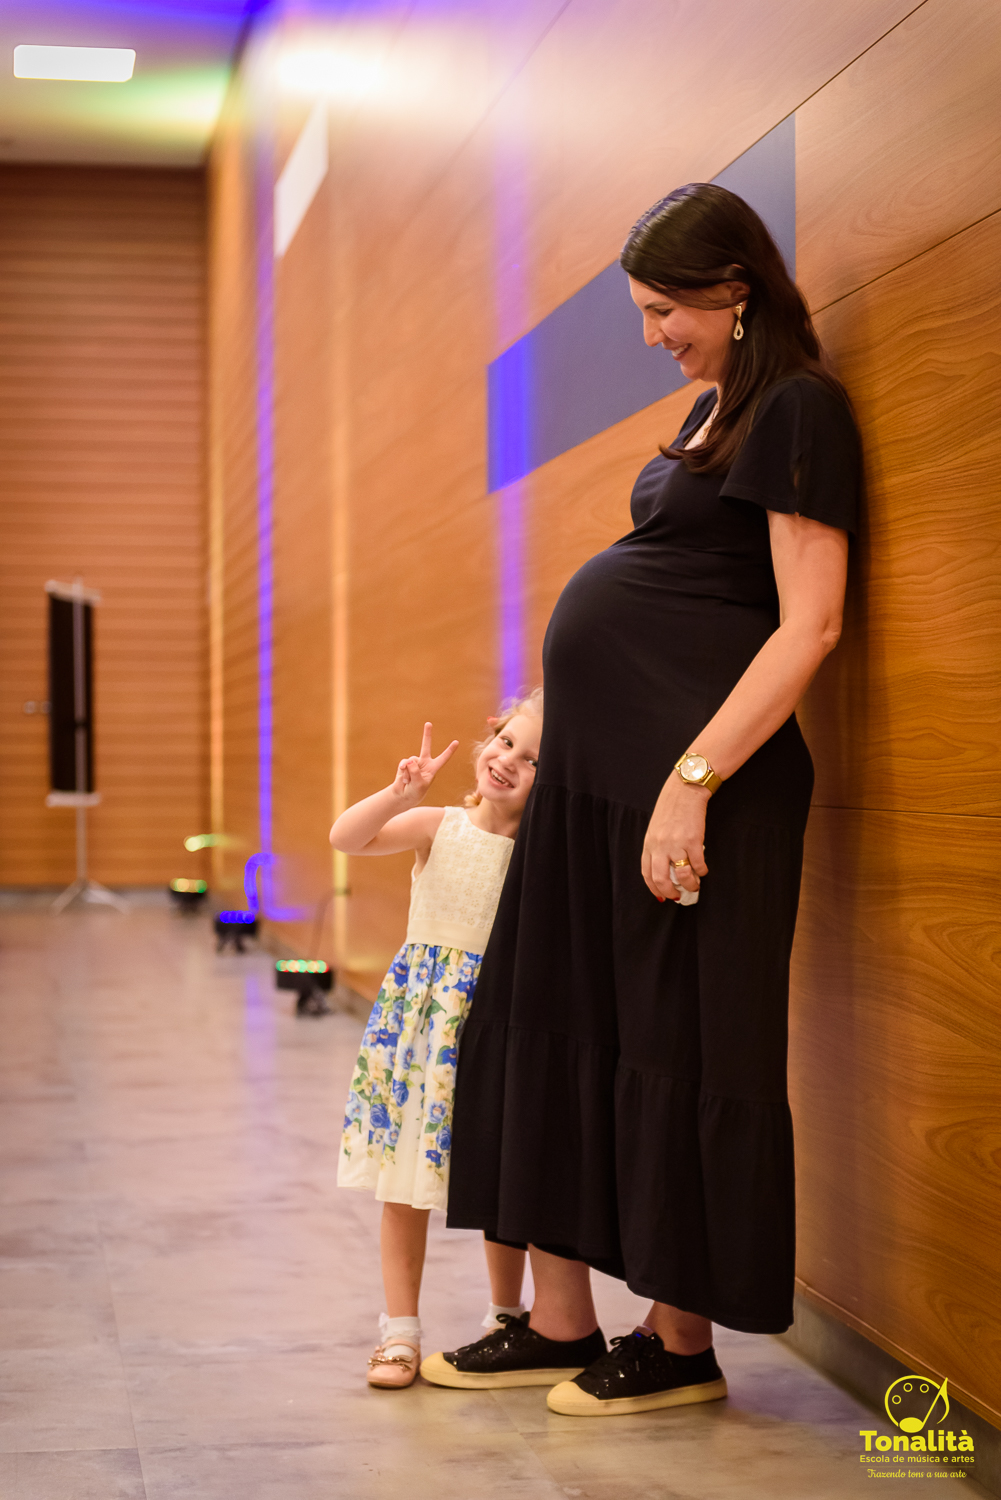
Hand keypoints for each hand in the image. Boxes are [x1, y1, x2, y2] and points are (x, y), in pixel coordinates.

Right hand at [391, 722, 458, 807]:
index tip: (457, 742)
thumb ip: (416, 772)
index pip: (443, 758)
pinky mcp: (405, 764)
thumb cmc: (416, 792)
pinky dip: (403, 771)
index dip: (449, 751)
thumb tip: (410, 760)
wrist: (404, 795)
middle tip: (428, 723)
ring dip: (409, 773)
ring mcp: (414, 763)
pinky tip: (403, 779)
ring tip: (409, 782)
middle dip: (427, 735)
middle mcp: (424, 763)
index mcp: (433, 769)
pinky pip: (404, 763)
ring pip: (411, 761)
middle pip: (426, 747)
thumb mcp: (419, 784)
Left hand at [642, 772, 709, 901]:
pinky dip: (702, 871)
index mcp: (649, 843)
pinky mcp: (693, 840)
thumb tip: (665, 869)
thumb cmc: (670, 809)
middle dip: (669, 892)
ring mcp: (676, 843)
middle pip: (660, 878)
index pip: (647, 873)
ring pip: (682, 875)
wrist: (685, 790)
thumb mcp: (656, 829)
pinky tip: (703, 870)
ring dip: (689, 884)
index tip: (662, 896)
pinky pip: (698, 864)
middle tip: (678, 896)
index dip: (654, 888)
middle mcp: (660, 845)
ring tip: (694, 885)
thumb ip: (657, 848)